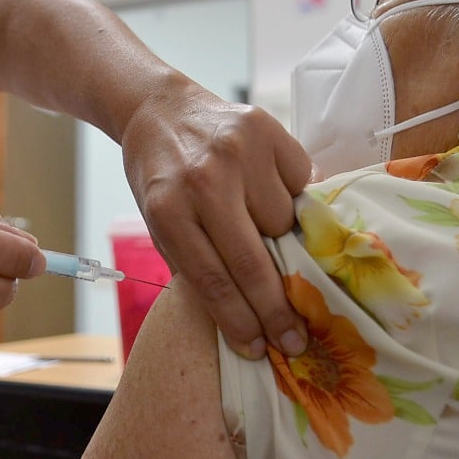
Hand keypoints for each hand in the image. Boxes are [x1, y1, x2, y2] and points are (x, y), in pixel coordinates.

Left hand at [120, 88, 311, 358]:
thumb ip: (196, 262)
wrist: (159, 108)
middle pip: (253, 262)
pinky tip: (275, 197)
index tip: (260, 349)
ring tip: (266, 232)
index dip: (240, 321)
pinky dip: (294, 200)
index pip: (213, 280)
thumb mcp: (160, 223)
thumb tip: (245, 317)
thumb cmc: (161, 177)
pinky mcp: (266, 130)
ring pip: (284, 222)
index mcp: (168, 209)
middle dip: (276, 310)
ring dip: (282, 239)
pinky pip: (299, 184)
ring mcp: (239, 152)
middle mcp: (204, 179)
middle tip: (294, 341)